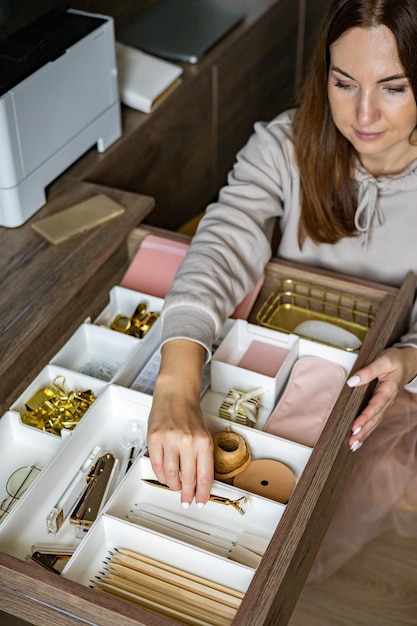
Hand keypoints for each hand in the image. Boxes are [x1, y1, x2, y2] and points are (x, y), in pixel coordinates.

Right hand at [147, 339, 213, 506]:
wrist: (175, 394)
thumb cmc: (189, 414)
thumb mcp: (203, 435)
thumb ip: (202, 458)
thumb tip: (200, 482)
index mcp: (203, 442)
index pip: (204, 476)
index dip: (203, 493)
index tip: (201, 502)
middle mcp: (187, 442)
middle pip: (187, 479)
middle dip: (187, 494)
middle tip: (186, 500)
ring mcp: (169, 441)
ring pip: (170, 475)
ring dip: (173, 485)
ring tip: (175, 486)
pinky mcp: (154, 439)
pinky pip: (156, 465)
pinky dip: (161, 475)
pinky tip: (165, 476)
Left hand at [348, 346, 416, 450]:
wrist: (409, 361)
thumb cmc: (396, 359)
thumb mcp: (384, 360)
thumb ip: (368, 371)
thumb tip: (351, 382)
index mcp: (389, 390)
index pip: (375, 407)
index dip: (365, 417)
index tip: (354, 427)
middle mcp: (388, 400)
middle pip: (375, 419)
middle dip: (363, 432)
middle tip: (351, 443)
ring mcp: (386, 404)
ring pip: (375, 422)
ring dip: (364, 434)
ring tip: (352, 445)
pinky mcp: (382, 404)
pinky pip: (375, 419)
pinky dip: (367, 429)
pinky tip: (359, 438)